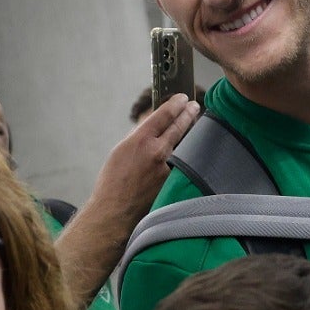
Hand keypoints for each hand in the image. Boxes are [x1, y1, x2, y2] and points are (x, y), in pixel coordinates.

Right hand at [55, 93, 200, 309]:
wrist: (114, 211)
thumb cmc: (113, 182)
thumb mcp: (121, 151)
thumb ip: (140, 137)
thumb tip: (156, 127)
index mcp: (141, 140)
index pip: (164, 114)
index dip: (176, 103)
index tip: (183, 98)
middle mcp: (157, 151)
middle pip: (180, 125)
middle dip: (189, 113)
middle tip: (195, 106)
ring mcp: (168, 168)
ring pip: (186, 144)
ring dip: (192, 132)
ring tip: (196, 124)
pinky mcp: (174, 181)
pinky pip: (185, 162)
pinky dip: (188, 154)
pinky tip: (193, 150)